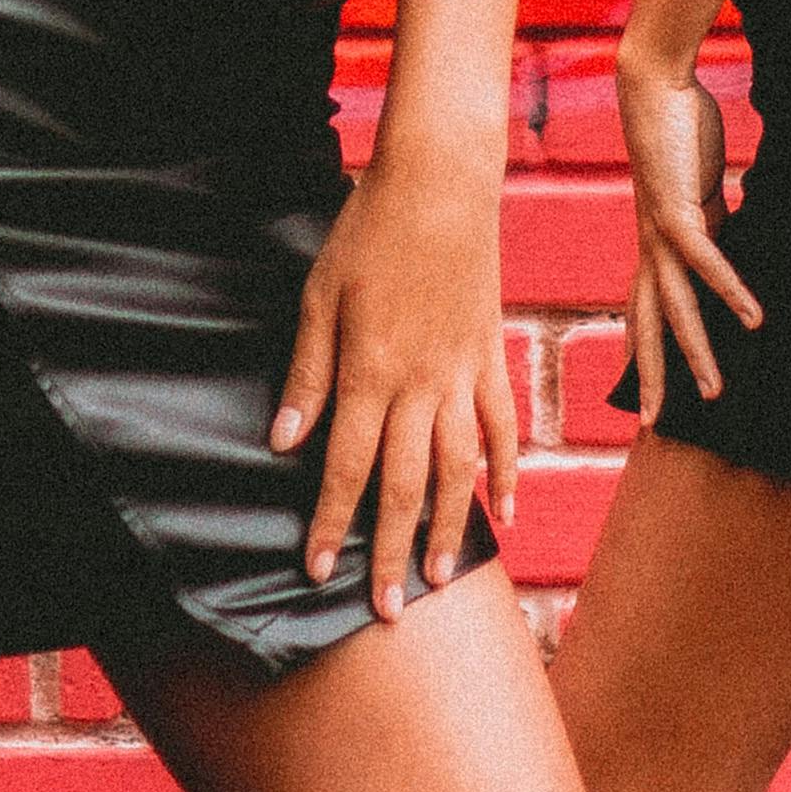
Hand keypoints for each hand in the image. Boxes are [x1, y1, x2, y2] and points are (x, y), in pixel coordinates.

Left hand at [269, 157, 517, 622]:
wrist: (440, 181)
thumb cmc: (368, 232)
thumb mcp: (318, 297)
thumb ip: (306, 374)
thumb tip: (284, 441)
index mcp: (369, 372)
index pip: (345, 468)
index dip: (331, 524)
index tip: (318, 572)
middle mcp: (420, 385)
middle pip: (403, 485)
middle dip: (389, 551)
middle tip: (386, 609)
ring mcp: (462, 373)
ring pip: (457, 468)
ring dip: (448, 527)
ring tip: (440, 577)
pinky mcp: (490, 355)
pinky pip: (502, 426)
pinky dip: (506, 472)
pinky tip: (504, 512)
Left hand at [616, 50, 762, 423]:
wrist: (654, 86)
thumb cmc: (678, 129)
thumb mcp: (700, 188)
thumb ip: (710, 217)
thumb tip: (726, 232)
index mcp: (654, 242)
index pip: (647, 309)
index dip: (647, 351)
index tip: (649, 390)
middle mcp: (651, 246)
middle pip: (647, 325)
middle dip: (650, 376)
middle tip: (652, 425)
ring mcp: (661, 232)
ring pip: (675, 308)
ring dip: (695, 353)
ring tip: (714, 393)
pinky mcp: (678, 211)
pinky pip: (707, 263)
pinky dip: (730, 293)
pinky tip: (754, 321)